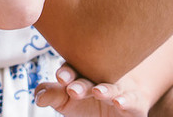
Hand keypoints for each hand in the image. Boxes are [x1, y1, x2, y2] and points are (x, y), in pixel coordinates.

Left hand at [33, 64, 149, 116]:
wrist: (121, 104)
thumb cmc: (88, 100)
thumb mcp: (67, 100)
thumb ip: (53, 96)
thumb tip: (39, 98)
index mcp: (81, 73)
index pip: (72, 68)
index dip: (66, 72)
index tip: (61, 77)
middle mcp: (100, 77)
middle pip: (91, 77)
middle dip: (81, 84)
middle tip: (73, 90)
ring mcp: (118, 88)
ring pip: (111, 87)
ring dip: (105, 90)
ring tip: (98, 92)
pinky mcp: (134, 101)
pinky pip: (131, 100)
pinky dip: (126, 100)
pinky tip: (119, 102)